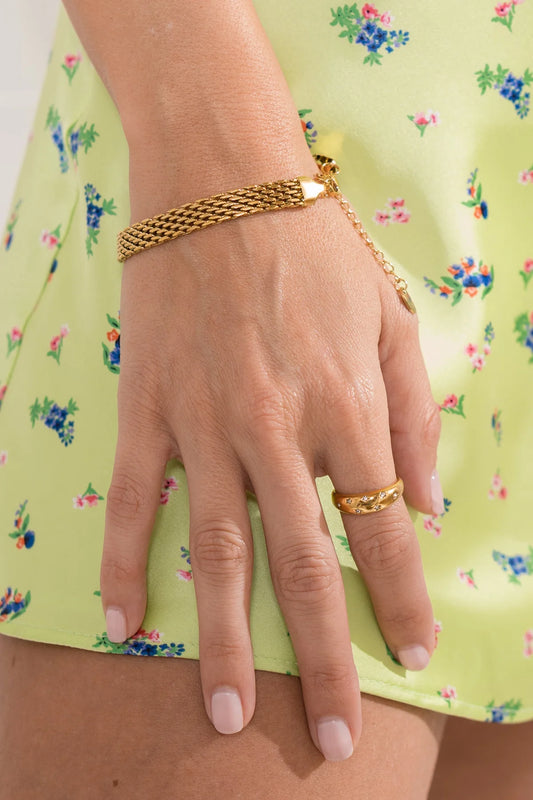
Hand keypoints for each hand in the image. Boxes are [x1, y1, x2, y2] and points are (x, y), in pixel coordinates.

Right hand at [100, 156, 441, 761]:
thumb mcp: (392, 318)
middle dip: (324, 658)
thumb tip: (430, 498)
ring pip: (215, 554)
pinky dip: (123, 562)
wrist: (223, 182)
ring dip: (223, 640)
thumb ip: (415, 411)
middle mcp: (277, 430)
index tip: (411, 653)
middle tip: (334, 736)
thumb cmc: (315, 247)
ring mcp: (204, 425)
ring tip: (230, 712)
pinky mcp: (148, 409)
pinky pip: (132, 499)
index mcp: (346, 406)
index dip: (402, 597)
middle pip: (304, 565)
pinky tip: (123, 622)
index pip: (383, 527)